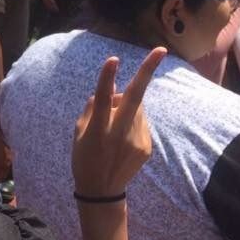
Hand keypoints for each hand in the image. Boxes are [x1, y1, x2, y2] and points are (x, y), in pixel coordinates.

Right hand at [72, 47, 165, 197]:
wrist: (101, 190)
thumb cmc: (83, 156)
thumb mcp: (79, 132)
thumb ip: (93, 109)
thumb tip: (110, 89)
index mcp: (98, 129)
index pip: (102, 98)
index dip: (107, 78)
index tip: (113, 59)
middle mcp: (119, 133)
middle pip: (134, 97)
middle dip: (147, 71)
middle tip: (161, 50)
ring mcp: (136, 140)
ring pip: (136, 108)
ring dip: (127, 105)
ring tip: (113, 124)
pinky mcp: (146, 146)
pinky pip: (140, 122)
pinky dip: (131, 121)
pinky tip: (121, 138)